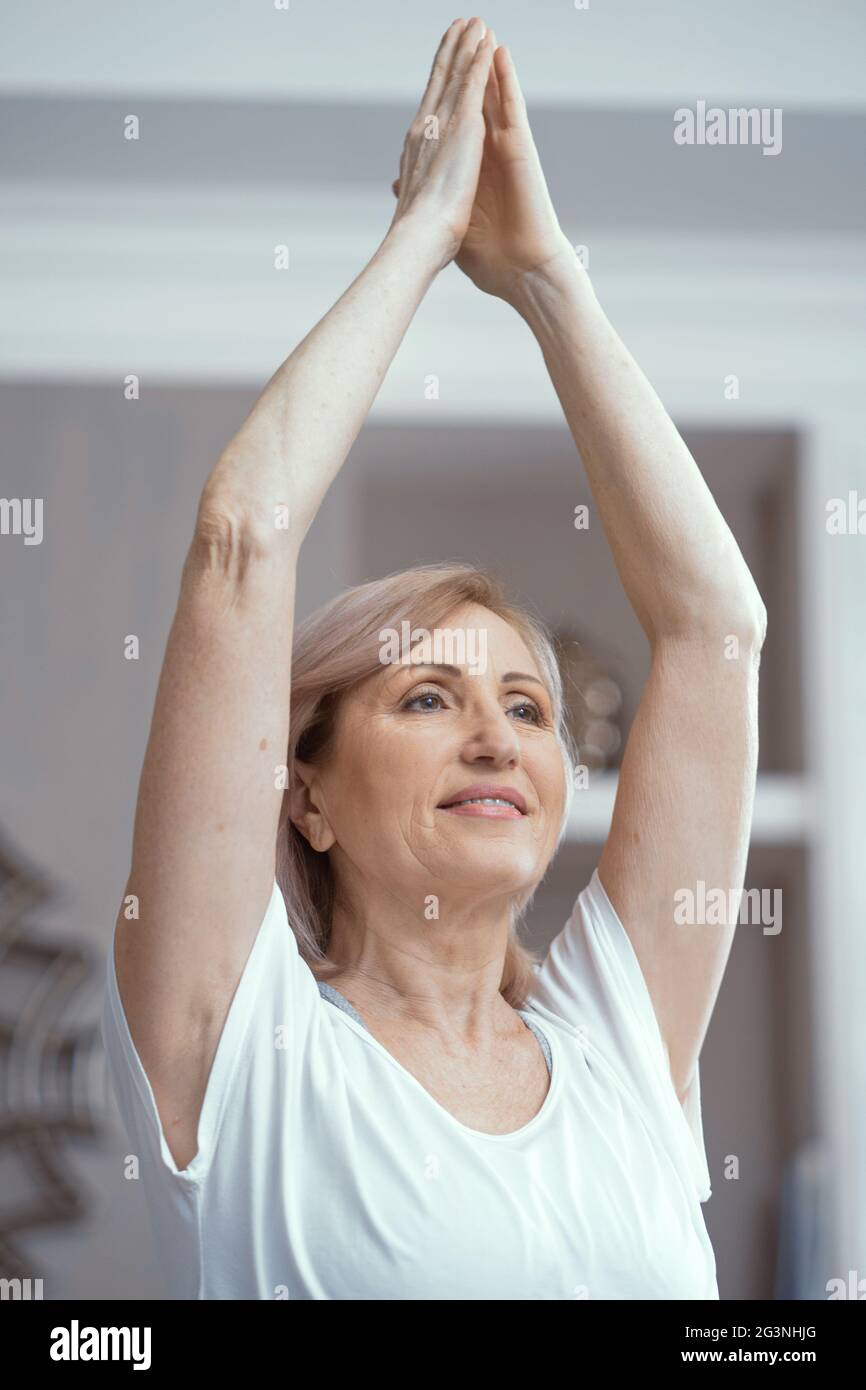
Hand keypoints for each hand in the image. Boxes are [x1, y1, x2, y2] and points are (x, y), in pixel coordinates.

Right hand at [388, 18, 494, 270]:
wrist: (419, 239)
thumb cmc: (417, 236)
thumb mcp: (412, 204)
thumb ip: (410, 188)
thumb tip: (399, 188)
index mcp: (417, 149)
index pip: (429, 107)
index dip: (436, 83)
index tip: (442, 63)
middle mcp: (426, 128)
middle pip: (440, 82)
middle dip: (450, 53)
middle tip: (457, 26)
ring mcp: (443, 123)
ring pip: (456, 75)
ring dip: (466, 46)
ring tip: (475, 22)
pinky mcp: (463, 125)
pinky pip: (472, 83)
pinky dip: (478, 59)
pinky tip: (485, 39)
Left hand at [453, 38, 575, 300]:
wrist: (521, 272)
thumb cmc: (492, 259)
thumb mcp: (453, 226)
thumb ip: (433, 202)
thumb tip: (402, 188)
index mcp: (473, 169)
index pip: (457, 122)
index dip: (448, 92)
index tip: (438, 67)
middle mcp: (490, 153)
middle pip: (475, 98)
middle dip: (466, 64)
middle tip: (460, 29)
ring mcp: (506, 148)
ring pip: (494, 95)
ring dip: (486, 60)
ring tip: (480, 27)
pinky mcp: (519, 150)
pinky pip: (512, 107)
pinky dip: (506, 80)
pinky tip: (499, 53)